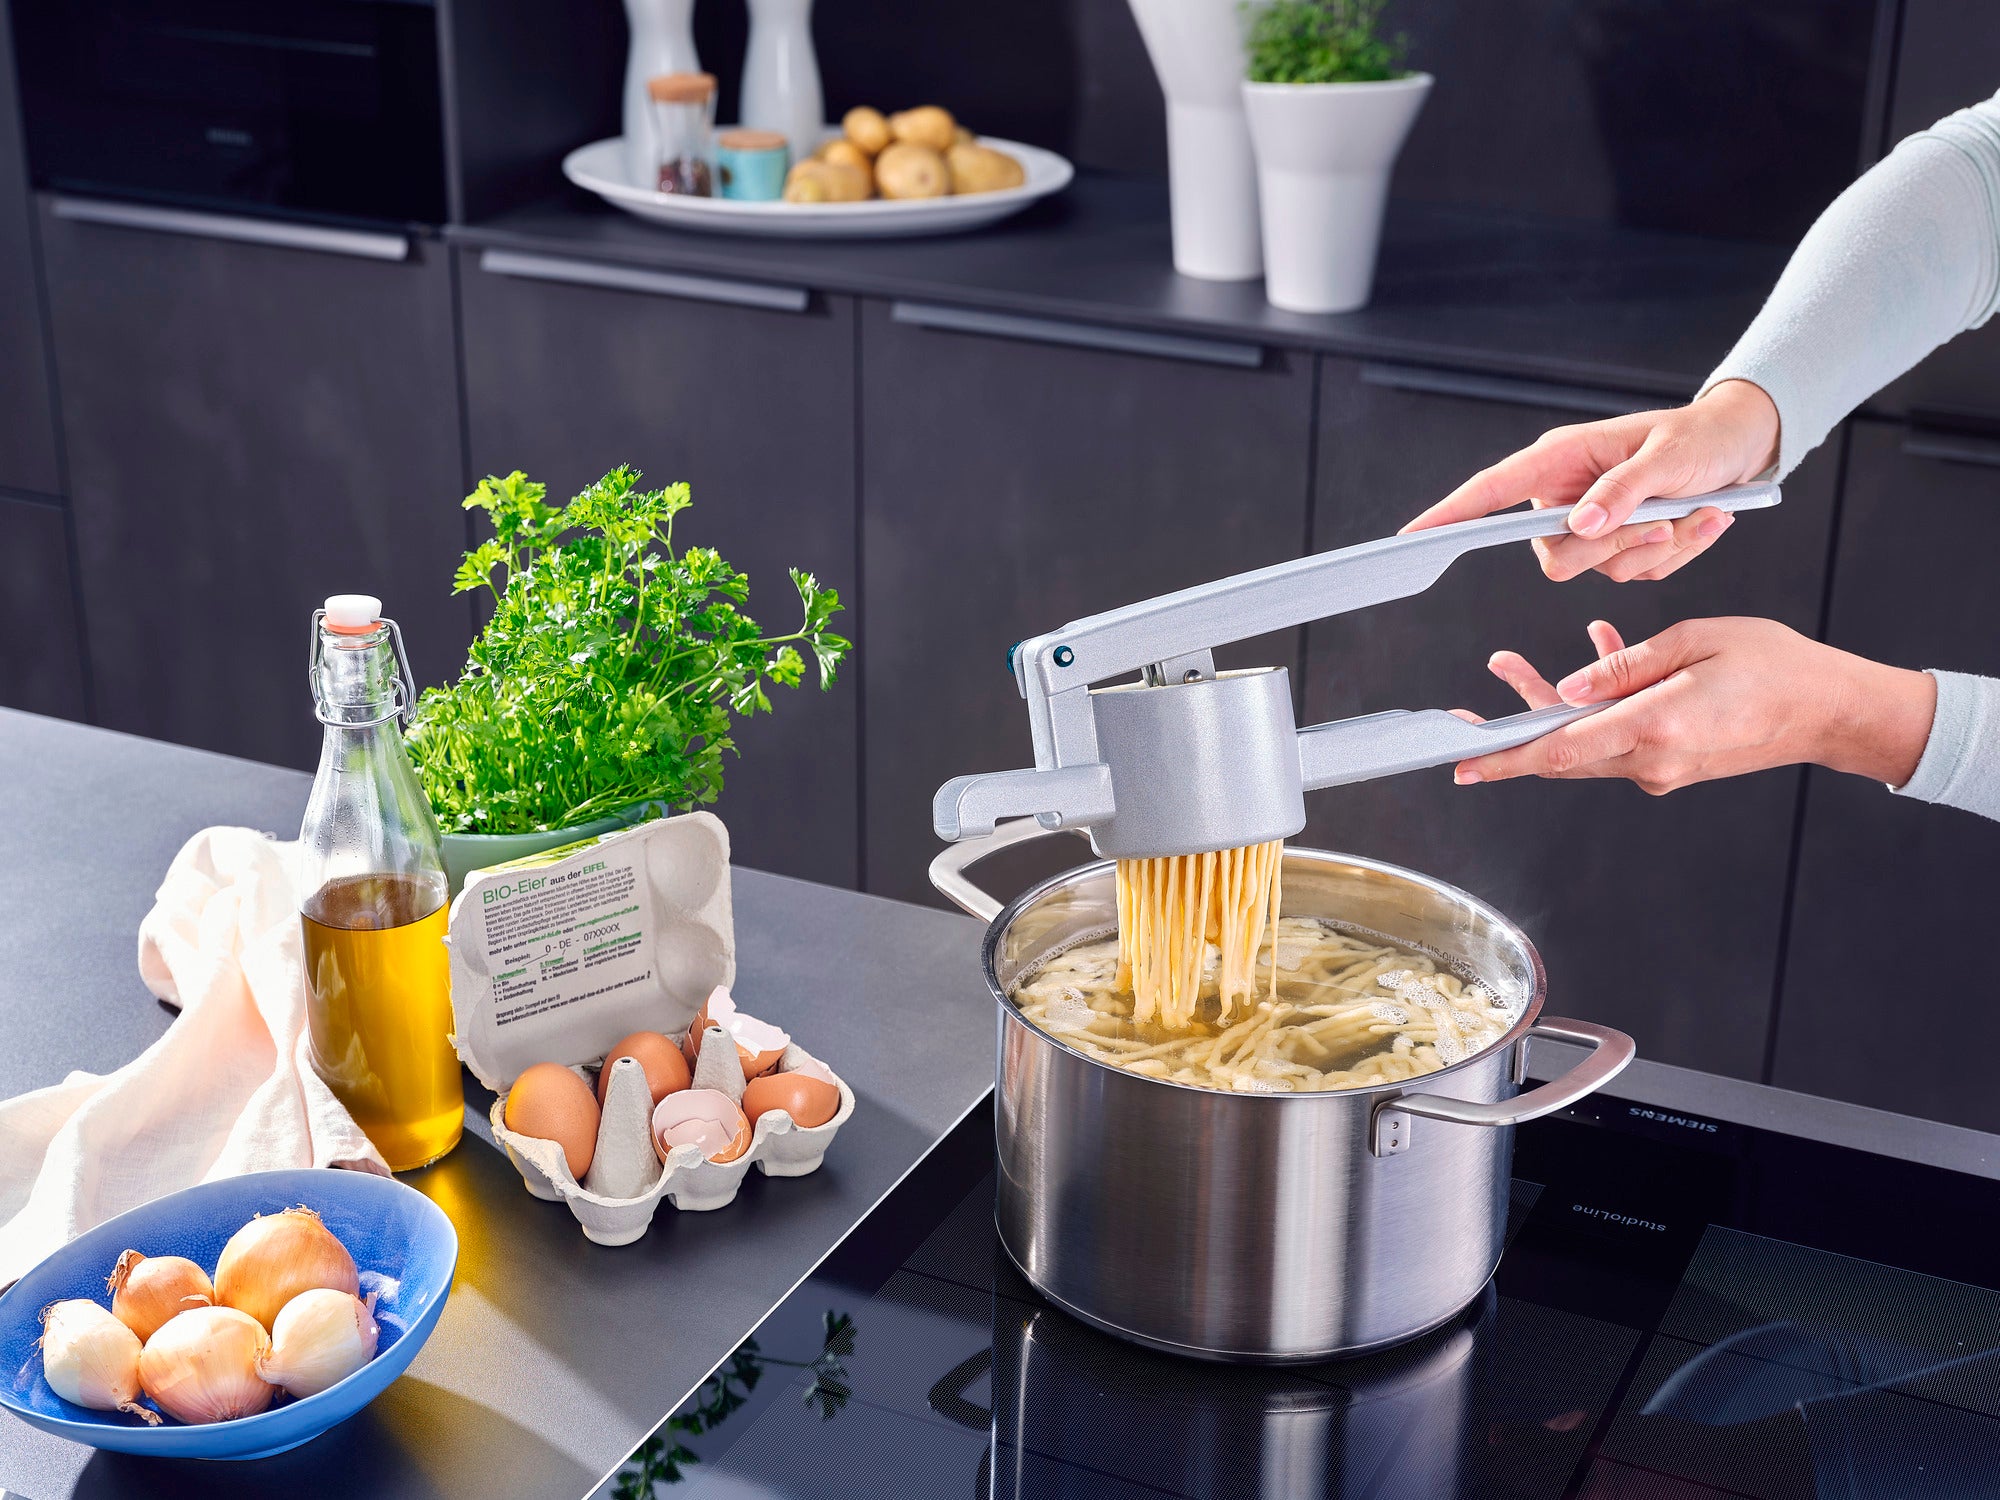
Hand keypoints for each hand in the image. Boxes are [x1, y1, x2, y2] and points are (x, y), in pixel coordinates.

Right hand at [1401, 380, 1781, 582]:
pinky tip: (1699, 521)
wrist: (1743, 446)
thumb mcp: (1668, 457)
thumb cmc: (1701, 437)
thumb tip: (1578, 525)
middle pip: (1555, 555)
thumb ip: (1622, 493)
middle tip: (1664, 520)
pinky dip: (1675, 555)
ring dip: (1655, 549)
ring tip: (1695, 511)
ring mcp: (1590, 527)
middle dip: (1615, 546)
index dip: (1449, 514)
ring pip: (1599, 571)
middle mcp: (1564, 498)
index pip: (1490, 492)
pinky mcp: (1619, 551)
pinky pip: (1636, 577)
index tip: (1413, 536)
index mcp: (1559, 462)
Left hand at [1453, 617, 1936, 794]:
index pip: (1559, 750)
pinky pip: (1618, 735)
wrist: (1831, 709)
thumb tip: (1567, 689)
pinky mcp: (1674, 762)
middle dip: (1508, 731)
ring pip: (1584, 742)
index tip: (1461, 764)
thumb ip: (1624, 666)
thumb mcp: (1694, 642)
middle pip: (1560, 752)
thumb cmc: (1776, 667)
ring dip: (1547, 708)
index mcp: (1654, 728)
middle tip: (1463, 716)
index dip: (1504, 759)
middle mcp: (1653, 759)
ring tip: (1510, 665)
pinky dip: (1597, 703)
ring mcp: (1663, 767)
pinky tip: (1592, 652)